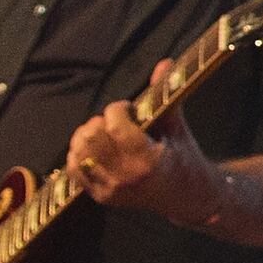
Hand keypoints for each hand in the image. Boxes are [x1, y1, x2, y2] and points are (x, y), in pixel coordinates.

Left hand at [68, 99, 216, 225]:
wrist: (188, 198)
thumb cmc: (185, 159)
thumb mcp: (177, 129)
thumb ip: (166, 97)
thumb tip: (164, 64)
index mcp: (148, 161)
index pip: (115, 125)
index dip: (117, 109)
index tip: (128, 109)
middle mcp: (126, 177)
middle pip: (90, 138)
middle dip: (99, 122)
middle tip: (115, 122)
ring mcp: (111, 189)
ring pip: (78, 154)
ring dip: (87, 137)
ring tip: (104, 134)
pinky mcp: (102, 197)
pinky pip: (74, 170)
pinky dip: (79, 155)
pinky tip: (96, 149)